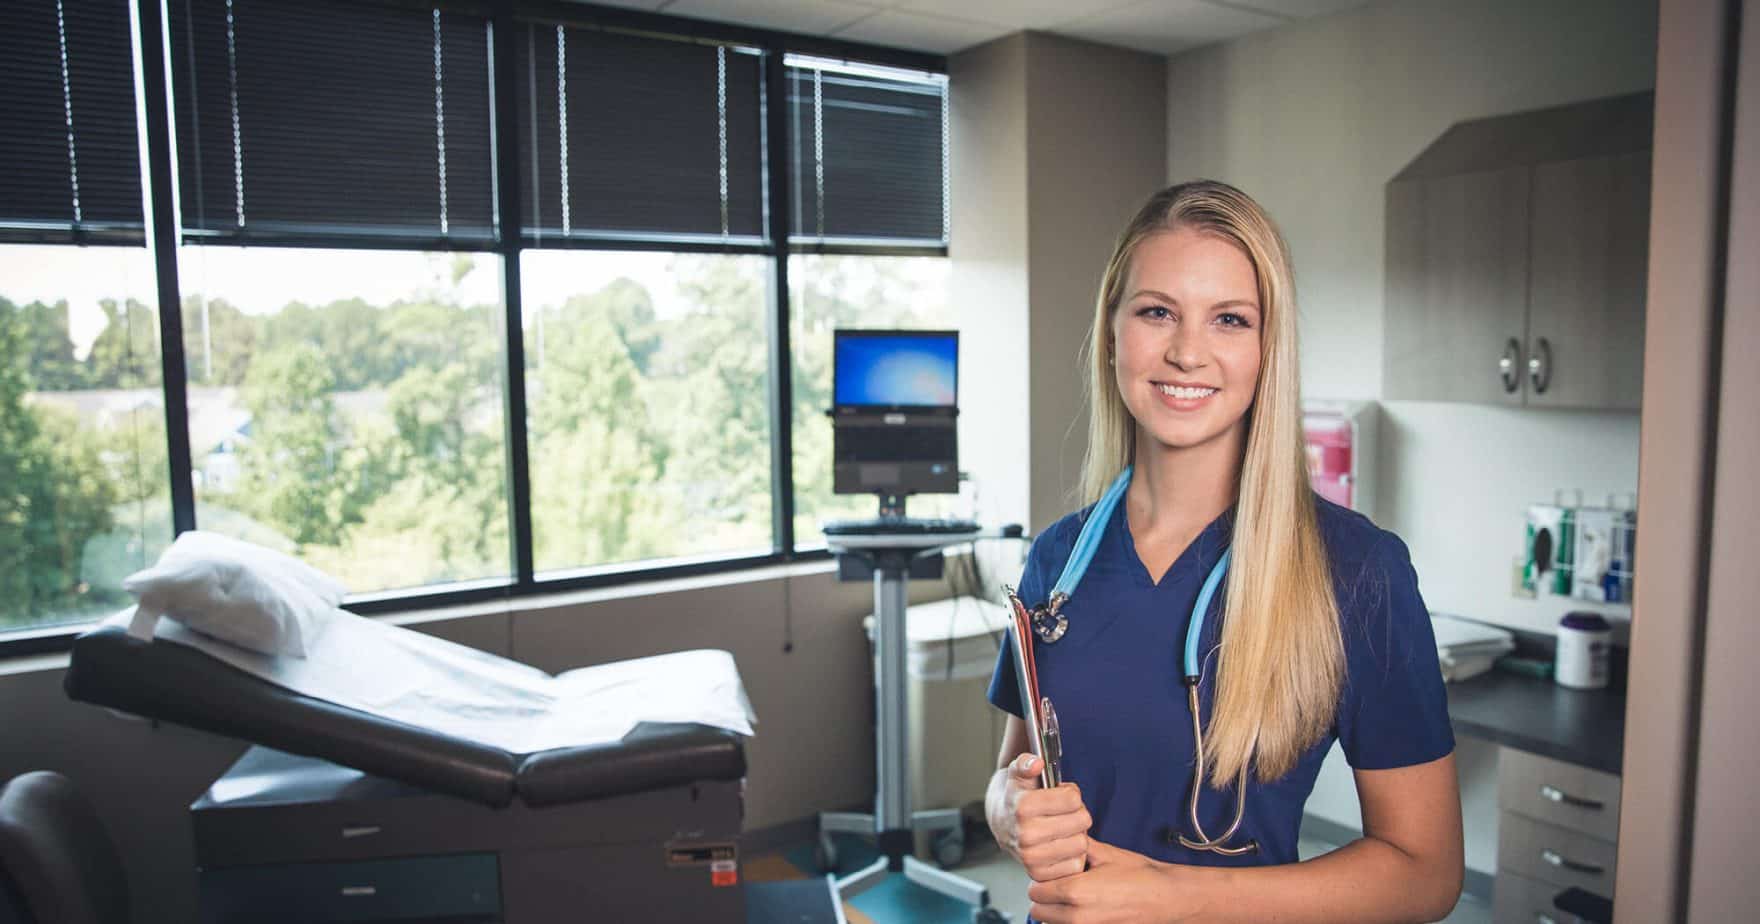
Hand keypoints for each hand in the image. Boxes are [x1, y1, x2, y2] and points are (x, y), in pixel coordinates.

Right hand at [988, 753, 1092, 880]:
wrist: (1000, 820)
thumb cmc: (1015, 795)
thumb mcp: (1018, 772)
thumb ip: (1026, 762)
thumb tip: (1036, 764)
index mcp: (1022, 807)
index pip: (1073, 799)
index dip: (1071, 794)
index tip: (1060, 795)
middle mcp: (1025, 835)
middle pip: (1082, 821)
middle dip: (1077, 813)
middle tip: (1063, 813)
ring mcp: (1031, 857)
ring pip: (1081, 844)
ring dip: (1076, 835)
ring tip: (1062, 828)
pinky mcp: (1039, 874)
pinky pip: (1075, 864)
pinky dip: (1072, 855)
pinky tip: (1060, 845)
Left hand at [1027, 840, 1199, 923]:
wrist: (1167, 899)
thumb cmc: (1142, 877)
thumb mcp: (1106, 854)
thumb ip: (1078, 847)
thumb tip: (1062, 837)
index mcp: (1075, 892)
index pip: (1035, 891)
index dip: (1041, 879)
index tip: (1052, 872)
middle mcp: (1076, 917)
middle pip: (1037, 910)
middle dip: (1045, 896)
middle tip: (1060, 883)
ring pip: (1050, 922)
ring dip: (1055, 910)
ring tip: (1074, 895)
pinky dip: (1069, 919)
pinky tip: (1085, 906)